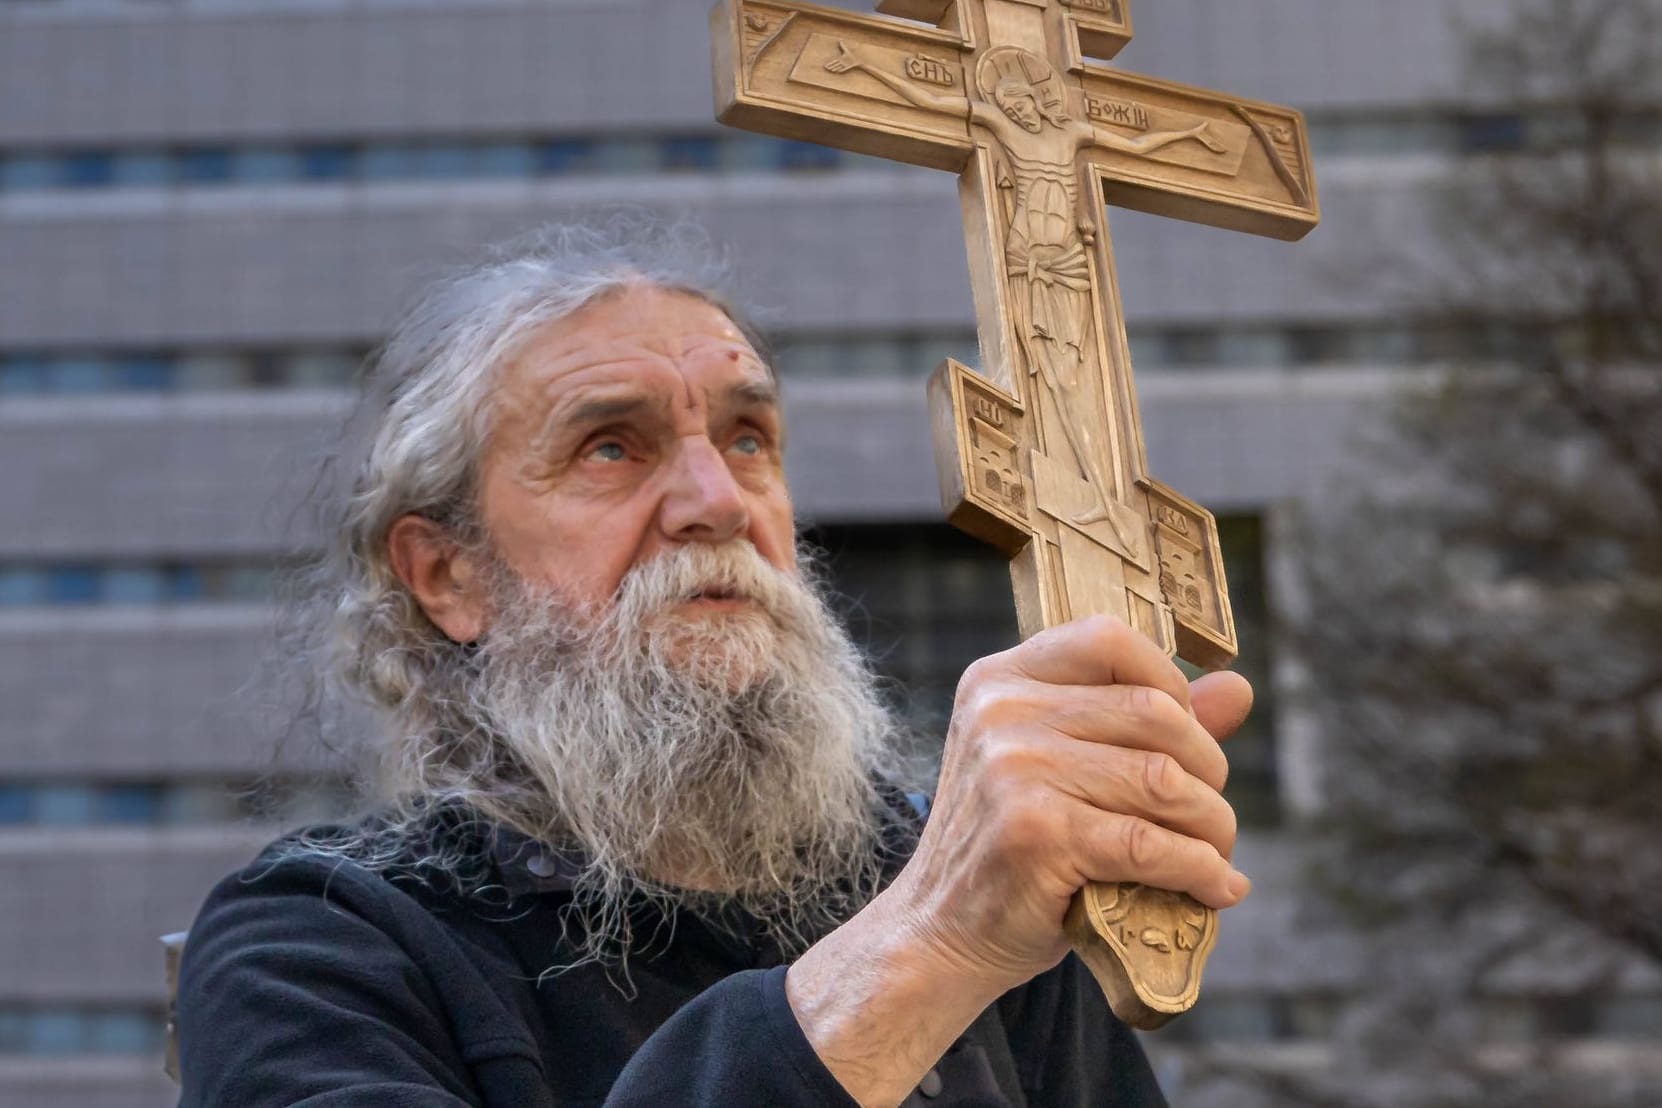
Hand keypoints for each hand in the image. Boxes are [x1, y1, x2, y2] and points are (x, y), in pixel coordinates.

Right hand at [824, 41, 863, 73]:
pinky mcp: (847, 67)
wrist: (856, 59)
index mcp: (840, 59)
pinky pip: (843, 69)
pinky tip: (837, 71)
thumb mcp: (846, 50)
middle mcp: (841, 63)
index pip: (834, 62)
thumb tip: (840, 41)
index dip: (830, 63)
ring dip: (834, 69)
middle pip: (835, 65)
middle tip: (826, 68)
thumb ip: (843, 46)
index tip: (826, 65)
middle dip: (830, 66)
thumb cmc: (851, 55)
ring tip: (830, 70)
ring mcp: (844, 65)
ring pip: (838, 67)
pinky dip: (840, 70)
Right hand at [887, 614, 1251, 991]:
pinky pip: (1151, 844)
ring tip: (1216, 853)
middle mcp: (1001, 712)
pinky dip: (1201, 870)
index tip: (1185, 739)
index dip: (1170, 682)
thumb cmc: (1013, 844)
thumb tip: (1238, 689)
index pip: (1109, 640)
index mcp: (1000, 679)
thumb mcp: (1061, 765)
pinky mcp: (1036, 834)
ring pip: (1162, 779)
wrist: (940, 930)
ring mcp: (1013, 770)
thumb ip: (1142, 723)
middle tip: (1208, 813)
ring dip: (1212, 825)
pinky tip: (1217, 888)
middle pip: (1154, 712)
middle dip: (1206, 767)